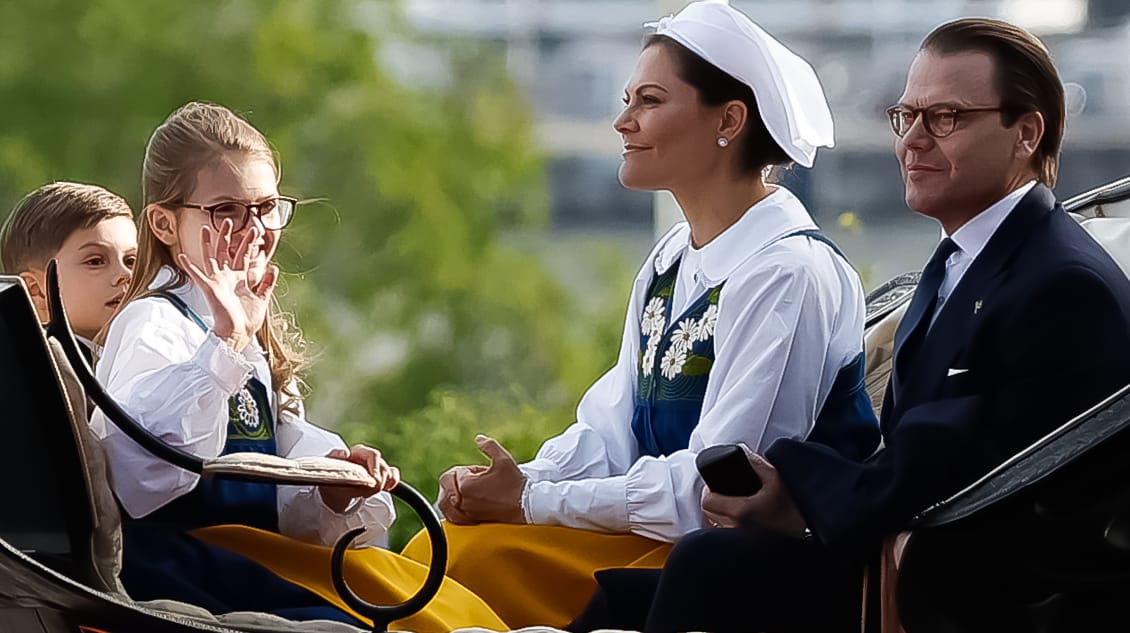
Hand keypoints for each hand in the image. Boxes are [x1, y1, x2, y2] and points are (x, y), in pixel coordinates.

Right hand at [178, 220, 277, 351]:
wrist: (238, 334)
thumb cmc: (248, 321)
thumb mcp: (262, 299)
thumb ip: (268, 283)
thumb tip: (274, 267)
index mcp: (240, 279)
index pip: (244, 256)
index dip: (248, 244)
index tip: (254, 231)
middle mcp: (227, 278)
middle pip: (226, 252)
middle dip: (227, 236)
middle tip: (228, 220)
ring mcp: (217, 282)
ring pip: (212, 257)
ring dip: (209, 243)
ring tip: (205, 228)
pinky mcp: (210, 288)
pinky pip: (197, 275)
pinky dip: (190, 266)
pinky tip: (182, 256)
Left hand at [319, 444, 400, 513]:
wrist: (332, 486)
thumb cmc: (331, 474)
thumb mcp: (330, 466)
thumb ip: (337, 457)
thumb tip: (346, 453)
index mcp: (359, 451)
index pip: (374, 455)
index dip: (375, 469)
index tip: (373, 481)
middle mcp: (370, 456)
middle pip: (383, 467)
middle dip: (376, 482)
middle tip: (365, 493)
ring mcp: (377, 465)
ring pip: (389, 474)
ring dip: (380, 486)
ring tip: (364, 494)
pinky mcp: (382, 475)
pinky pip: (393, 477)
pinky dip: (391, 483)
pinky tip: (384, 489)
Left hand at [438, 435, 526, 524]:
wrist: (526, 505)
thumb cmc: (515, 483)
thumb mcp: (503, 459)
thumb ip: (489, 446)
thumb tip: (478, 438)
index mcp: (466, 485)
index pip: (457, 472)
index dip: (470, 470)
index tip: (482, 473)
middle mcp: (462, 500)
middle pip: (448, 485)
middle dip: (460, 480)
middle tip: (478, 480)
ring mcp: (466, 513)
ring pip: (446, 502)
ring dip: (453, 494)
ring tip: (468, 491)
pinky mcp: (471, 521)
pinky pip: (453, 517)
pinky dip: (454, 510)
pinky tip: (464, 505)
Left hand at [701, 452, 807, 538]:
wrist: (810, 537)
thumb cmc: (795, 510)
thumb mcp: (776, 480)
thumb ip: (757, 463)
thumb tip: (742, 453)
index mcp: (741, 512)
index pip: (708, 502)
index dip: (709, 492)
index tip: (716, 488)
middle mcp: (736, 530)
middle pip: (708, 515)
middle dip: (714, 503)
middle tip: (724, 496)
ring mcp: (739, 544)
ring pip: (715, 528)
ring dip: (719, 517)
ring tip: (732, 510)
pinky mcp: (744, 553)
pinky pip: (726, 539)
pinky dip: (727, 531)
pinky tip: (740, 525)